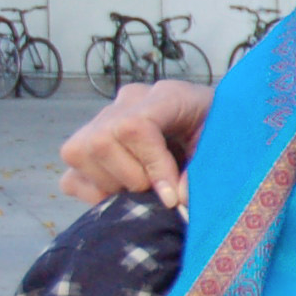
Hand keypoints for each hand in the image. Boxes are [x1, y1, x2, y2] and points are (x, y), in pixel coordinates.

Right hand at [59, 79, 213, 209]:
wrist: (213, 125)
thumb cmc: (223, 133)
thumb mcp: (224, 147)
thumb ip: (203, 171)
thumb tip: (174, 199)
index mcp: (166, 96)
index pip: (135, 126)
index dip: (151, 166)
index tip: (171, 196)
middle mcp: (127, 102)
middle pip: (100, 142)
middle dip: (132, 177)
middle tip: (159, 190)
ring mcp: (101, 121)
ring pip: (77, 154)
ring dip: (111, 184)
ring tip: (143, 188)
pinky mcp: (86, 146)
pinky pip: (70, 175)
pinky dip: (93, 193)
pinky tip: (123, 193)